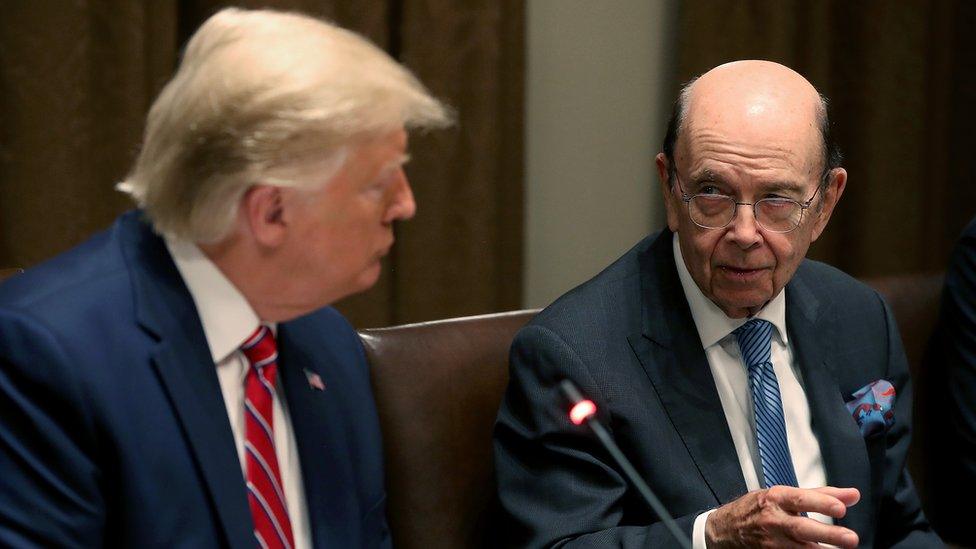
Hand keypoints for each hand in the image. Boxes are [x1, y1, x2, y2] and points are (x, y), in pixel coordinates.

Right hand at [705, 485, 859, 547]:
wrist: (726, 530)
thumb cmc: (756, 509)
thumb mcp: (781, 495)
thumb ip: (819, 496)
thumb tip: (852, 496)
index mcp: (775, 498)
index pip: (800, 499)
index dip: (821, 503)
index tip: (841, 508)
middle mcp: (773, 520)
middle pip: (802, 528)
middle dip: (827, 534)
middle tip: (850, 538)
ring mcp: (771, 542)